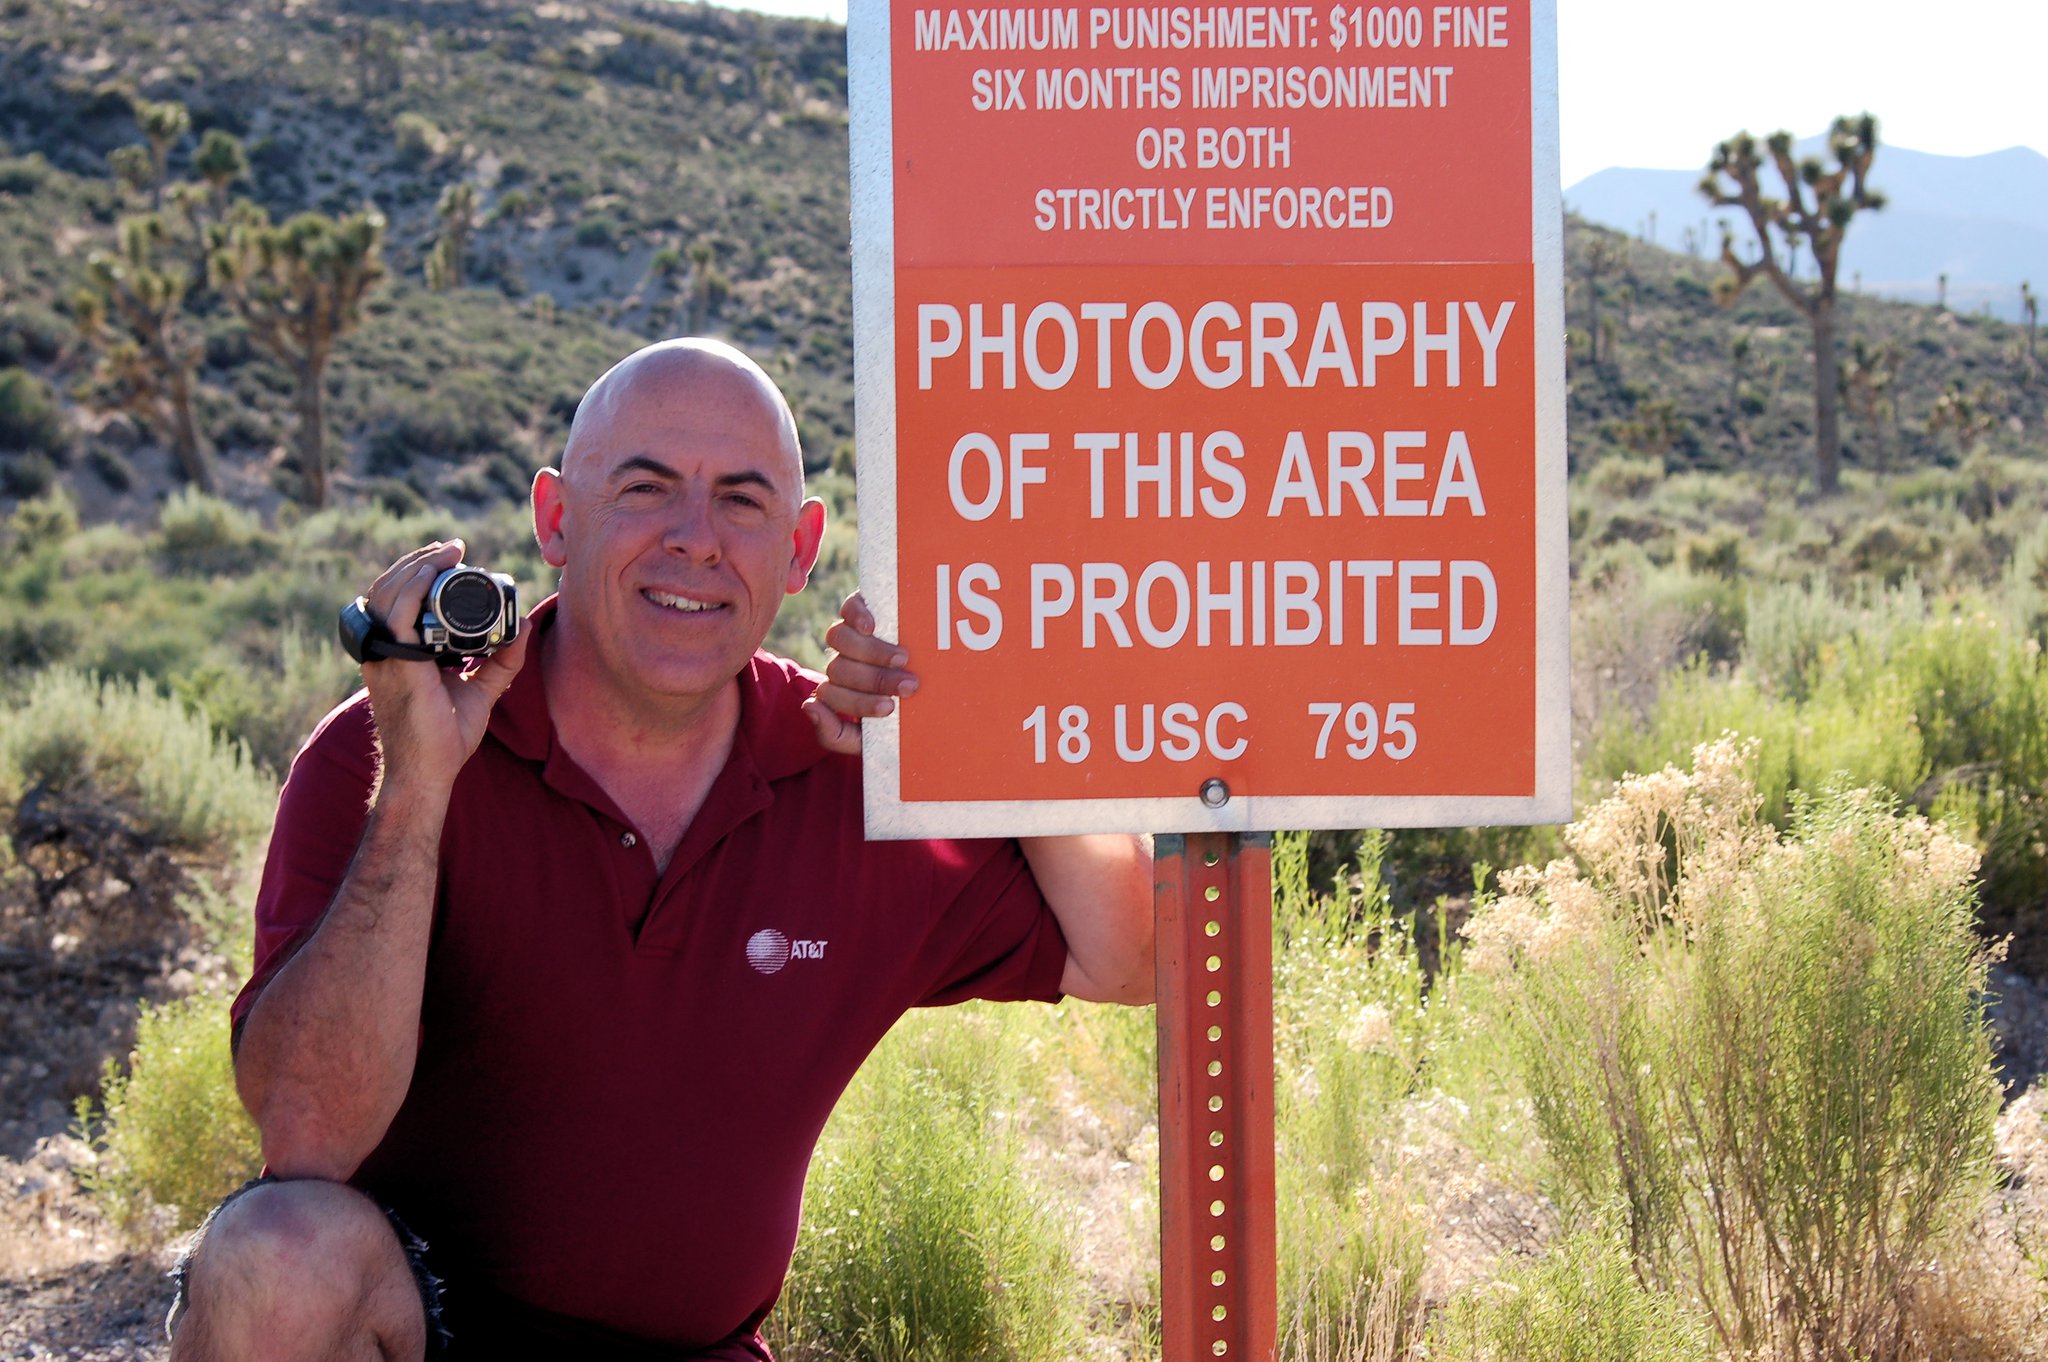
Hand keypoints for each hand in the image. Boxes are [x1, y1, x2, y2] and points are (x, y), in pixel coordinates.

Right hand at [356, 539, 530, 792]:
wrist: (427, 771)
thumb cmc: (445, 738)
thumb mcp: (480, 690)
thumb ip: (501, 661)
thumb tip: (523, 628)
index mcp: (399, 652)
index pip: (400, 600)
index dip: (421, 574)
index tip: (453, 558)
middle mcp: (386, 649)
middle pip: (392, 589)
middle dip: (421, 561)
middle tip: (453, 548)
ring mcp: (385, 654)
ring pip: (390, 593)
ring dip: (418, 565)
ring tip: (447, 552)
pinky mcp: (394, 662)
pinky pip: (397, 613)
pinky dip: (412, 587)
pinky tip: (430, 571)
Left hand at [803, 591, 916, 755]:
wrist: (933, 679)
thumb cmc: (902, 715)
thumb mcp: (872, 736)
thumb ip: (837, 735)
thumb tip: (809, 707)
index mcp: (839, 693)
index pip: (830, 698)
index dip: (859, 703)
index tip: (890, 708)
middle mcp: (840, 664)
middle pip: (838, 669)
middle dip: (876, 680)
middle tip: (908, 686)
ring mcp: (848, 635)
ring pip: (838, 639)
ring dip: (871, 652)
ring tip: (902, 659)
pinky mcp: (860, 608)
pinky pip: (849, 608)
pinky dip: (857, 616)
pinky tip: (872, 627)